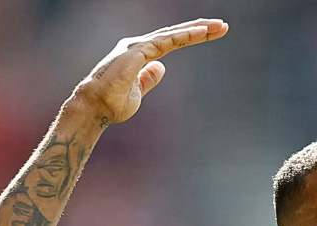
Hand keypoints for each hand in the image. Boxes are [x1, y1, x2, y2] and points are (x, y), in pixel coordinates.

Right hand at [73, 19, 228, 125]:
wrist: (95, 108)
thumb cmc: (112, 104)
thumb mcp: (138, 92)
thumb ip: (149, 79)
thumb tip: (162, 67)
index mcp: (139, 54)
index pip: (171, 41)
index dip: (191, 36)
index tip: (210, 34)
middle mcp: (139, 45)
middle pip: (175, 33)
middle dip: (199, 28)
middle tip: (222, 26)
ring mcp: (138, 46)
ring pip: (174, 34)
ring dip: (198, 29)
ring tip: (219, 26)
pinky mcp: (138, 51)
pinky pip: (168, 41)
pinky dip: (186, 35)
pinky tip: (202, 32)